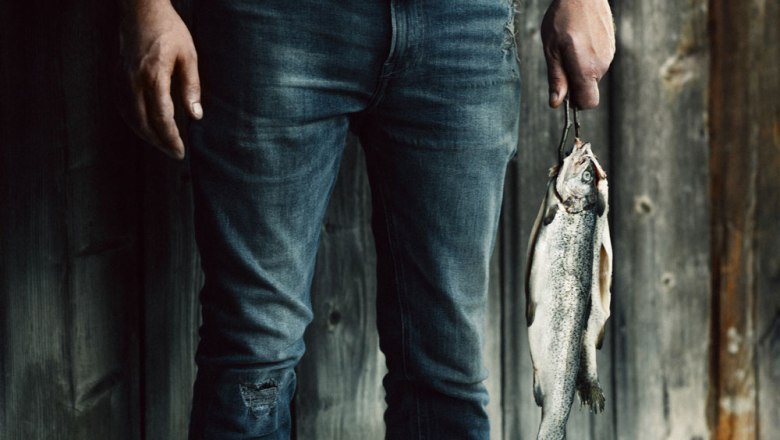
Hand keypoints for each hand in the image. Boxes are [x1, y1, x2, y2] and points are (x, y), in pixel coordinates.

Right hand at [119, 1, 201, 158]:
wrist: (141, 9)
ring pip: (130, 117)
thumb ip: (191, 87)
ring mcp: (122, 79)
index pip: (161, 117)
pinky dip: (133, 122)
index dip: (170, 138)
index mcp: (154, 76)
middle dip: (159, 142)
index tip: (180, 151)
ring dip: (145, 135)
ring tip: (162, 144)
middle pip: (143, 122)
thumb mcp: (189, 56)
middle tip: (174, 153)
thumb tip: (196, 116)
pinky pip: (123, 107)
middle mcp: (134, 81)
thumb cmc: (169, 30)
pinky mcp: (117, 76)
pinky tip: (145, 128)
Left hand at [541, 0, 614, 108]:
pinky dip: (587, 58)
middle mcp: (602, 65)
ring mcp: (608, 56)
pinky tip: (579, 41)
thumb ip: (556, 79)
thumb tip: (556, 104)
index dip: (576, 103)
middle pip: (588, 89)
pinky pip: (597, 62)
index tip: (564, 93)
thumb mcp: (551, 51)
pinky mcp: (610, 47)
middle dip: (574, 84)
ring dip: (579, 69)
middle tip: (561, 62)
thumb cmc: (563, 19)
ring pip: (592, 75)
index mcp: (587, 70)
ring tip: (569, 47)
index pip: (588, 103)